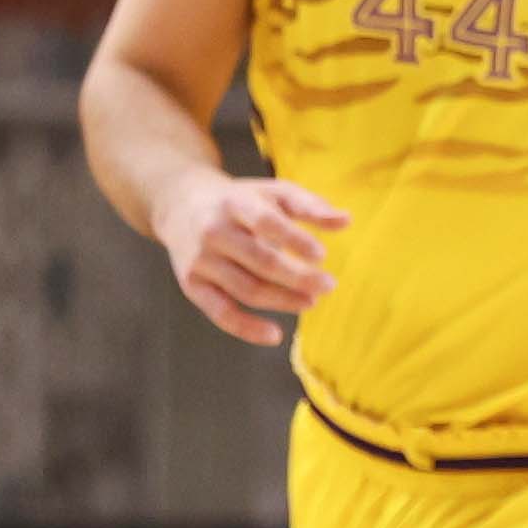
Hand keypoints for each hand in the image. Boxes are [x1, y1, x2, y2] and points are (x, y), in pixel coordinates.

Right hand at [155, 172, 347, 346]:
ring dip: (283, 301)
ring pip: (246, 289)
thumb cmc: (241, 200)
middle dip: (298, 278)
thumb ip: (309, 206)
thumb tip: (346, 220)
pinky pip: (220, 312)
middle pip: (260, 261)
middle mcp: (213, 231)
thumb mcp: (273, 192)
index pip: (266, 222)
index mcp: (235, 203)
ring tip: (311, 301)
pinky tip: (275, 335)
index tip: (322, 255)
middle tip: (329, 286)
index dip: (294, 240)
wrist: (180, 204)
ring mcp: (200, 260)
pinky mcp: (192, 284)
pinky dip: (247, 328)